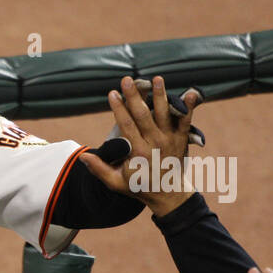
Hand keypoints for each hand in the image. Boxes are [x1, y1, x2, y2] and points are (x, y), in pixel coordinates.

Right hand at [78, 75, 203, 216]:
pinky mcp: (182, 138)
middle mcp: (155, 143)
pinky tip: (190, 92)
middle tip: (127, 80)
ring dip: (160, 95)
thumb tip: (83, 156)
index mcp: (138, 153)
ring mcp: (170, 139)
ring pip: (164, 113)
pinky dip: (188, 107)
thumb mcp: (115, 182)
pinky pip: (186, 120)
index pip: (126, 125)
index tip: (112, 93)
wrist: (168, 194)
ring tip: (157, 79)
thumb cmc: (139, 187)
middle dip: (134, 96)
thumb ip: (99, 169)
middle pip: (143, 115)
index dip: (118, 108)